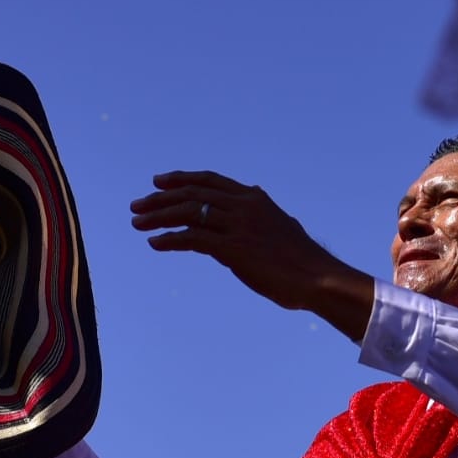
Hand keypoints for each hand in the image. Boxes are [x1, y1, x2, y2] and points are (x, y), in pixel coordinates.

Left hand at [130, 171, 374, 337]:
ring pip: (187, 212)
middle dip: (160, 198)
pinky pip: (192, 238)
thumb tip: (254, 216)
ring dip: (158, 216)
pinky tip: (155, 244)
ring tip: (138, 223)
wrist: (319, 278)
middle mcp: (244, 206)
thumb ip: (263, 219)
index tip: (158, 182)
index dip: (181, 179)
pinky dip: (170, 239)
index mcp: (255, 199)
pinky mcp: (232, 248)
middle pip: (192, 193)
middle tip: (138, 205)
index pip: (210, 181)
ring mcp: (238, 225)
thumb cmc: (304, 261)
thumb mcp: (282, 229)